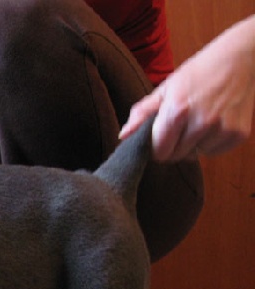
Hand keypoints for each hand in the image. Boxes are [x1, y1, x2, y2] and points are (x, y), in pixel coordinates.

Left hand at [120, 16, 254, 161]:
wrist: (241, 58)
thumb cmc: (199, 72)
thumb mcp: (166, 88)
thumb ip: (142, 113)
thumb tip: (123, 136)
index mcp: (178, 110)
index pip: (159, 151)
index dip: (156, 147)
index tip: (159, 137)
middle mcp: (202, 121)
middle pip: (176, 156)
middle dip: (173, 146)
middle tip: (179, 126)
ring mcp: (222, 129)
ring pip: (195, 155)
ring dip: (193, 144)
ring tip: (198, 121)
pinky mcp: (238, 134)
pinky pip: (214, 152)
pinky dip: (211, 143)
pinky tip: (214, 123)